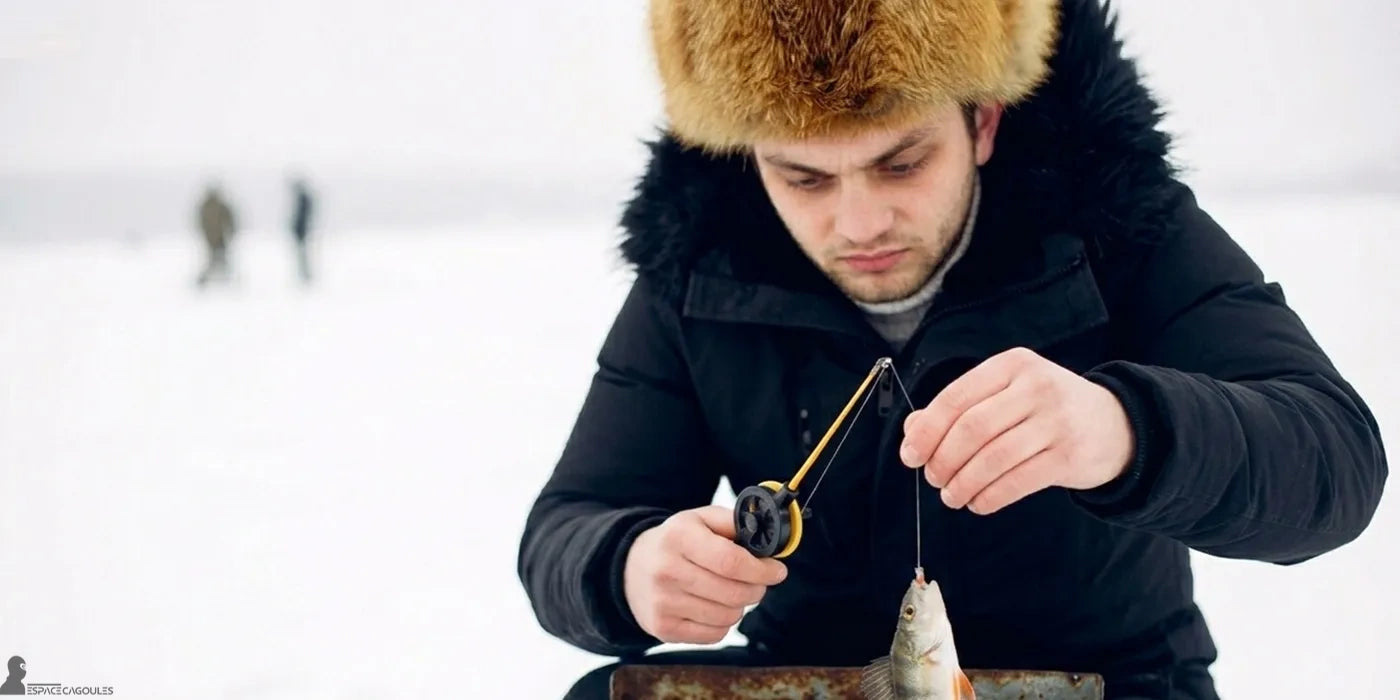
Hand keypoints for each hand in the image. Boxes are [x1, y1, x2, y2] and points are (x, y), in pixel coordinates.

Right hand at [623, 505, 787, 643]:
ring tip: (730, 591)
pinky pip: (714, 634)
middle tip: (757, 581)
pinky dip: (723, 622)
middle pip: (734, 593)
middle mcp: (667, 570)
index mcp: (679, 537)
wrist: (630, 568)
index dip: (762, 570)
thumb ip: (733, 522)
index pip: (731, 562)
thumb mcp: (699, 519)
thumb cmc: (676, 542)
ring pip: (728, 616)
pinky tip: (713, 606)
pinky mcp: (663, 628)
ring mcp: (663, 603)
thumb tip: (767, 538)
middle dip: (757, 589)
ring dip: (740, 606)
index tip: (777, 571)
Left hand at [899, 347, 1133, 514]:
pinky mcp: (1070, 456)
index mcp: (1012, 365)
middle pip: (971, 429)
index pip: (956, 398)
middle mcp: (1036, 387)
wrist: (1116, 425)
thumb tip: (912, 431)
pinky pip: (1017, 482)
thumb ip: (958, 408)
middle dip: (943, 460)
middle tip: (934, 479)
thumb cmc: (1045, 410)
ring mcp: (1056, 421)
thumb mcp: (1005, 395)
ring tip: (951, 496)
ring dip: (963, 484)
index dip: (927, 431)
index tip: (909, 456)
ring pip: (992, 458)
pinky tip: (978, 503)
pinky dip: (989, 497)